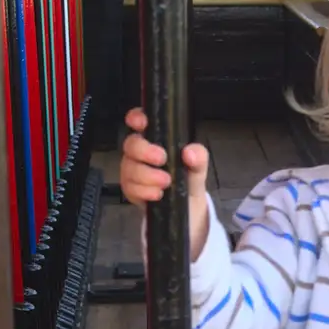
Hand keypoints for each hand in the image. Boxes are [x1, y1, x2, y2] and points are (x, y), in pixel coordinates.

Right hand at [119, 109, 210, 256]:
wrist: (188, 211)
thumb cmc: (189, 180)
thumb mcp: (198, 168)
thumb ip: (199, 158)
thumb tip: (190, 153)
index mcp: (157, 139)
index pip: (140, 121)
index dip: (136, 118)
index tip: (142, 123)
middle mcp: (141, 152)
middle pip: (131, 144)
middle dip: (144, 151)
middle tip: (162, 159)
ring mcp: (133, 170)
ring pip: (129, 167)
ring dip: (147, 175)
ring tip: (166, 183)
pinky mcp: (131, 190)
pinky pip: (129, 187)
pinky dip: (143, 191)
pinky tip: (157, 195)